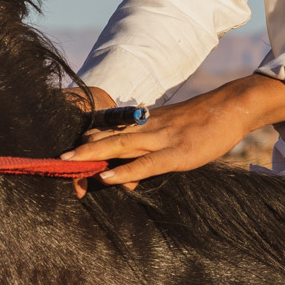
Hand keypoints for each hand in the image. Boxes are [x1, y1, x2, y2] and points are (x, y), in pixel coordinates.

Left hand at [61, 73, 284, 197]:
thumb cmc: (199, 124)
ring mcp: (160, 139)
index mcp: (141, 124)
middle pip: (105, 139)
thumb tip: (120, 178)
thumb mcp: (167, 137)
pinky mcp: (177, 153)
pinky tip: (108, 178)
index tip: (64, 160)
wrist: (230, 107)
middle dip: (80, 153)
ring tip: (68, 165)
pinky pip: (147, 163)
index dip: (84, 146)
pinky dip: (126, 171)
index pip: (105, 133)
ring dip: (92, 157)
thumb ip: (142, 155)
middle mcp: (145, 128)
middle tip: (55, 164)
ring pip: (119, 147)